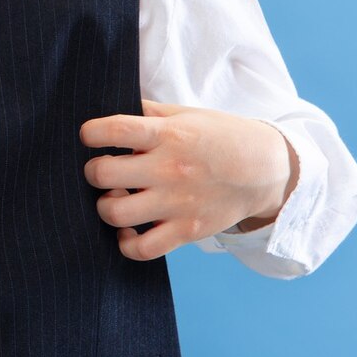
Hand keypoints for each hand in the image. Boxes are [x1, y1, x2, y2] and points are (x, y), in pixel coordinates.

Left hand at [79, 100, 295, 261]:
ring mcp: (177, 204)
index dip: (90, 133)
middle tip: (103, 169)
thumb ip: (148, 112)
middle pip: (103, 174)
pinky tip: (128, 229)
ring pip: (115, 213)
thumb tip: (111, 107)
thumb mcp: (187, 114)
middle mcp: (169, 169)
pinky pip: (142, 249)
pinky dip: (126, 242)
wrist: (266, 170)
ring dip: (106, 205)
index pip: (113, 130)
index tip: (90, 136)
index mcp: (168, 135)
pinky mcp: (187, 231)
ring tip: (116, 197)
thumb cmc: (221, 137)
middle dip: (92, 171)